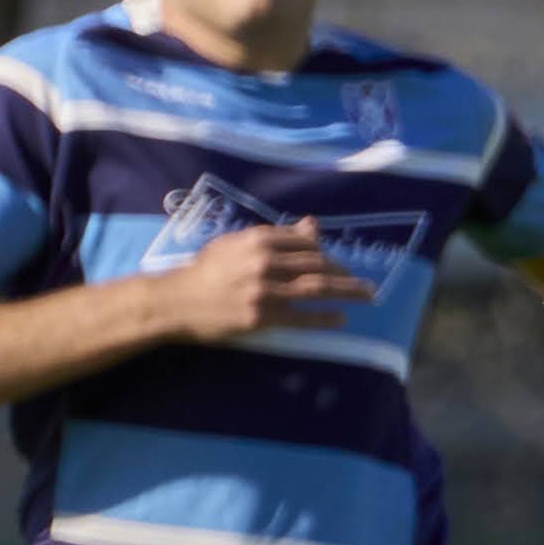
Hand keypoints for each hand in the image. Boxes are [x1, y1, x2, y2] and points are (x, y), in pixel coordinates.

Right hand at [157, 222, 377, 342]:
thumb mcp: (236, 244)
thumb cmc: (207, 271)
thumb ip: (276, 236)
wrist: (176, 301)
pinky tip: (341, 318)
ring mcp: (263, 290)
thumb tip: (313, 226)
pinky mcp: (260, 316)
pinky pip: (300, 316)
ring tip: (367, 295)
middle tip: (364, 282)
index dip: (326, 252)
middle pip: (317, 264)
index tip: (338, 262)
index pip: (305, 242)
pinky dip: (323, 317)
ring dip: (346, 291)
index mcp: (258, 240)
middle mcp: (264, 262)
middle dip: (345, 272)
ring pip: (315, 288)